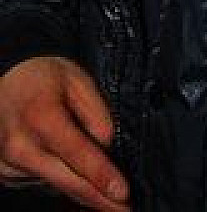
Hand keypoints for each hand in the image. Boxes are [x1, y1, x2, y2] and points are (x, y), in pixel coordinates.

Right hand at [0, 57, 129, 210]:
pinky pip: (43, 182)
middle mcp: (21, 147)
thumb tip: (108, 143)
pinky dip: (62, 180)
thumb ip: (95, 110)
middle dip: (100, 199)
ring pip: (56, 185)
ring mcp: (10, 165)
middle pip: (68, 182)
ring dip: (82, 191)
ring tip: (108, 195)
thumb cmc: (38, 76)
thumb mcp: (75, 78)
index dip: (102, 176)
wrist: (1, 80)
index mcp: (41, 118)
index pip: (78, 154)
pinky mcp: (6, 175)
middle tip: (126, 210)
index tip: (122, 193)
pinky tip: (74, 172)